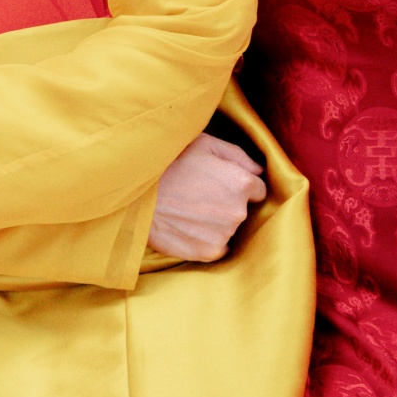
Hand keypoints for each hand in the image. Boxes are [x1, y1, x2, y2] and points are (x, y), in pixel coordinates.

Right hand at [146, 132, 266, 261]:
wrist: (137, 195)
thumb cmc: (170, 164)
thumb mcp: (204, 144)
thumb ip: (237, 155)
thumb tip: (259, 171)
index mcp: (241, 183)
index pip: (257, 190)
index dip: (238, 185)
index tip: (220, 184)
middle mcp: (238, 211)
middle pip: (242, 210)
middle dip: (228, 203)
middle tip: (201, 195)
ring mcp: (224, 234)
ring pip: (229, 228)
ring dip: (217, 222)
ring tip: (191, 210)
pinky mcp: (209, 252)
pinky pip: (218, 247)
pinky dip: (207, 240)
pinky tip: (189, 227)